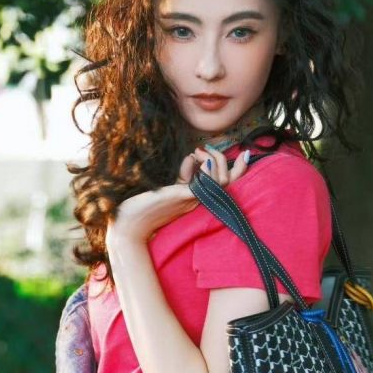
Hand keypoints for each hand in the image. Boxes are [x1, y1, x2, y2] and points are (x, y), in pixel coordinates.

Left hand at [106, 146, 250, 247]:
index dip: (239, 169)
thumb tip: (192, 157)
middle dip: (226, 160)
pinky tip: (195, 157)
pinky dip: (208, 168)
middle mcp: (200, 200)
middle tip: (206, 149)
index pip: (226, 184)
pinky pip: (208, 183)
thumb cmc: (144, 205)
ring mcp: (195, 199)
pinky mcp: (186, 197)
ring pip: (222, 180)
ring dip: (214, 160)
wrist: (129, 224)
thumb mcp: (168, 186)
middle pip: (229, 180)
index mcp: (197, 198)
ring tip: (198, 152)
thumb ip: (183, 174)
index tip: (243, 152)